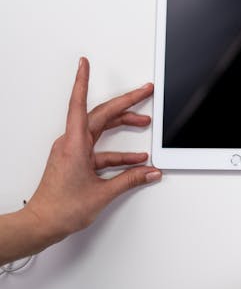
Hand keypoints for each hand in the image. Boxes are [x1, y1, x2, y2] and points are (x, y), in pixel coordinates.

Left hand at [23, 57, 160, 244]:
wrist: (41, 224)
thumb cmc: (60, 209)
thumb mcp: (102, 193)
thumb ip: (130, 179)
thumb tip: (150, 171)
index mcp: (75, 144)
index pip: (79, 104)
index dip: (83, 81)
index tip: (85, 64)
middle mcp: (71, 143)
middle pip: (101, 114)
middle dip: (125, 101)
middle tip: (143, 91)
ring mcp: (72, 151)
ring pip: (102, 129)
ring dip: (123, 124)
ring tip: (143, 120)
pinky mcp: (75, 161)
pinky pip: (101, 149)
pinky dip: (119, 152)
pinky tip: (135, 159)